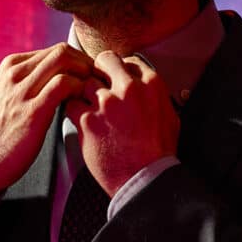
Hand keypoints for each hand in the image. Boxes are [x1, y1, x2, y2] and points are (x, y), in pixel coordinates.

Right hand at [0, 43, 98, 195]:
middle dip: (86, 63)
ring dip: (85, 73)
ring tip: (93, 92)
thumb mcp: (10, 96)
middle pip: (61, 50)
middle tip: (97, 83)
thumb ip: (31, 81)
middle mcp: (14, 73)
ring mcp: (21, 91)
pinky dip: (80, 88)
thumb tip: (63, 74)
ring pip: (63, 60)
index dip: (79, 61)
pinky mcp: (31, 111)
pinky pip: (63, 84)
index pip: (54, 50)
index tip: (90, 78)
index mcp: (11, 66)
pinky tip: (84, 102)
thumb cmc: (4, 131)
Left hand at [66, 51, 179, 196]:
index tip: (115, 80)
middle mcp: (129, 89)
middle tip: (97, 84)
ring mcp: (107, 103)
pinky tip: (80, 119)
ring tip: (89, 108)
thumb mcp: (170, 117)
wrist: (145, 179)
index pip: (129, 61)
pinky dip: (72, 111)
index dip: (119, 71)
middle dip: (99, 71)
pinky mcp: (88, 120)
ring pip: (86, 82)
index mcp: (151, 85)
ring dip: (85, 94)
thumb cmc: (158, 153)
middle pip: (105, 61)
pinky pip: (70, 103)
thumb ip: (157, 97)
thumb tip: (148, 89)